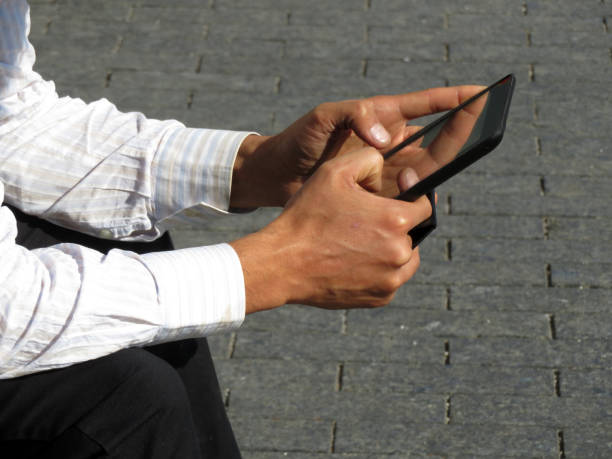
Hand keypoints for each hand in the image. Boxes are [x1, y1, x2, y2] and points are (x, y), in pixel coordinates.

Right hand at [229, 147, 432, 313]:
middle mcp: (400, 253)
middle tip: (367, 221)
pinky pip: (391, 279)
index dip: (413, 196)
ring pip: (406, 258)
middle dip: (397, 223)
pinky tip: (356, 260)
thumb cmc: (307, 216)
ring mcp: (391, 280)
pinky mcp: (379, 298)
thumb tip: (388, 168)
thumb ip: (370, 159)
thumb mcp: (333, 171)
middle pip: (414, 232)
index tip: (399, 195)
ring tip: (364, 240)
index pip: (425, 206)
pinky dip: (381, 270)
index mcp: (395, 220)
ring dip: (392, 247)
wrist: (283, 263)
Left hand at [230, 85, 483, 207]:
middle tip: (484, 122)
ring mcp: (385, 168)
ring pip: (426, 169)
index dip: (452, 100)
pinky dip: (417, 197)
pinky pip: (407, 195)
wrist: (278, 176)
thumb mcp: (324, 117)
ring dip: (436, 171)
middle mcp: (390, 142)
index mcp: (381, 116)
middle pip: (435, 139)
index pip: (424, 105)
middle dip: (460, 131)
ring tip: (432, 172)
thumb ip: (355, 116)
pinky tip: (418, 200)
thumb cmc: (299, 140)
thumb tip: (387, 138)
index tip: (481, 93)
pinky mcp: (377, 193)